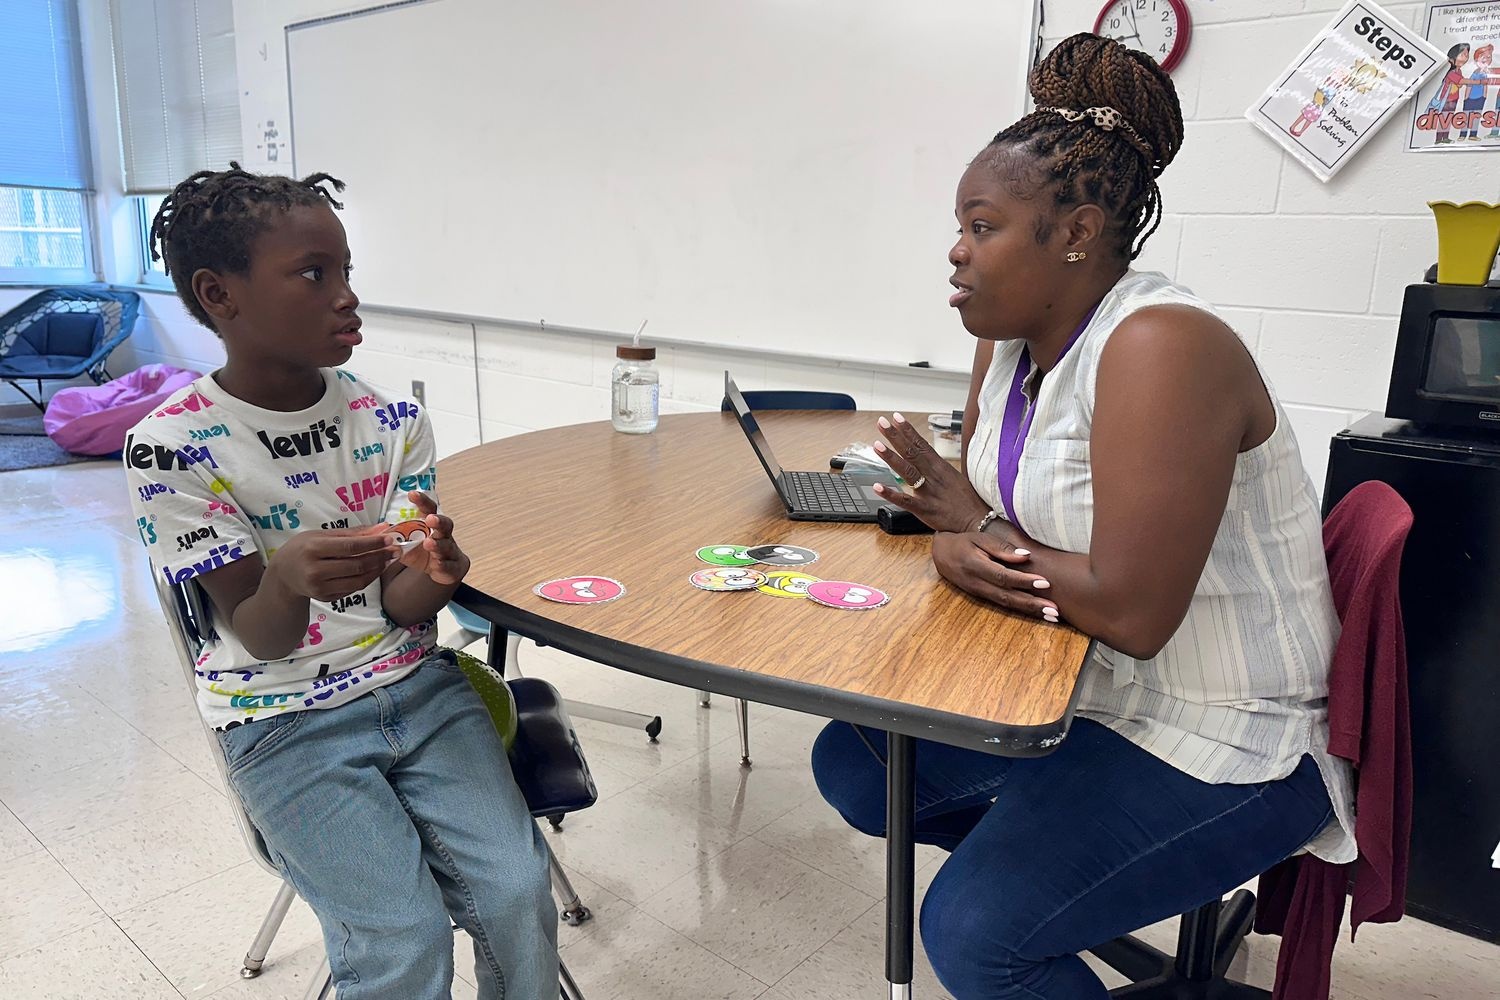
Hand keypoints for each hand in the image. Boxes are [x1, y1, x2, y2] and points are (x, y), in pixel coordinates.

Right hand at [267, 524, 397, 601]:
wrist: (283, 574)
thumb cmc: (304, 548)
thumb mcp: (322, 535)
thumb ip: (352, 533)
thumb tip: (382, 528)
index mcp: (313, 549)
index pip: (350, 547)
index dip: (372, 544)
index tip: (390, 538)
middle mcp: (315, 570)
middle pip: (356, 565)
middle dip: (380, 557)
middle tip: (396, 550)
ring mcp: (320, 587)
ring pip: (358, 581)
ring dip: (377, 569)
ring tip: (388, 559)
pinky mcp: (325, 598)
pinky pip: (353, 589)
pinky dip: (367, 578)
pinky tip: (375, 569)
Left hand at [390, 490, 469, 585]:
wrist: (442, 570)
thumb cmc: (422, 552)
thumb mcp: (406, 543)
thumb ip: (395, 536)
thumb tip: (377, 530)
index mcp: (431, 526)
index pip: (429, 510)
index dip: (422, 502)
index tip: (412, 494)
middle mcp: (444, 536)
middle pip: (445, 525)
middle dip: (438, 521)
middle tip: (430, 519)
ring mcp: (450, 551)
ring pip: (447, 545)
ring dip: (438, 544)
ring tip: (428, 543)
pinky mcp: (453, 567)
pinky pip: (449, 566)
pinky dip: (444, 564)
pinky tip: (438, 563)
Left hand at [869, 412, 990, 533]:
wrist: (978, 521)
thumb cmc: (968, 500)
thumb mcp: (954, 477)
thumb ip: (938, 468)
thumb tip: (927, 459)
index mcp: (940, 467)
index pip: (921, 444)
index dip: (908, 430)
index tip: (896, 418)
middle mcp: (934, 476)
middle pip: (911, 452)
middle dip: (896, 436)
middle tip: (882, 422)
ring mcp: (928, 492)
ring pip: (907, 471)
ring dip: (891, 457)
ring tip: (877, 445)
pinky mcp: (925, 509)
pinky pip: (905, 500)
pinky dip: (891, 493)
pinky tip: (877, 486)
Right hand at [932, 531, 1058, 622]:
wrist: (942, 553)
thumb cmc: (964, 542)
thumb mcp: (980, 538)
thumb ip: (1001, 548)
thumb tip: (1025, 557)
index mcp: (975, 566)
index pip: (1003, 576)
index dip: (1024, 581)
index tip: (1045, 583)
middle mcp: (977, 583)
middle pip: (1007, 596)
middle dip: (1032, 604)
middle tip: (1054, 610)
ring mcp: (978, 593)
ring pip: (1006, 604)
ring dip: (1030, 611)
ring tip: (1052, 616)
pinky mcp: (982, 597)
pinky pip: (1003, 604)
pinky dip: (1021, 609)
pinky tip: (1037, 612)